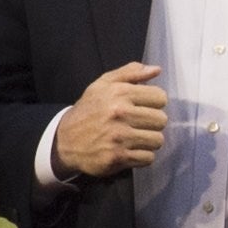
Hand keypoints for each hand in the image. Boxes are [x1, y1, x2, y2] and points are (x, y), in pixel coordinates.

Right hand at [55, 61, 167, 179]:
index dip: (154, 102)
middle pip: (161, 120)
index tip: (144, 107)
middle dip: (153, 122)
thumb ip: (130, 73)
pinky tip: (131, 150)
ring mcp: (119, 137)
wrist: (65, 140)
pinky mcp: (118, 157)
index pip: (160, 98)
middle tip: (139, 124)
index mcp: (119, 93)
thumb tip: (157, 70)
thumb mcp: (103, 84)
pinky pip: (148, 158)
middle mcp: (120, 114)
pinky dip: (142, 155)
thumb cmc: (89, 109)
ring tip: (136, 137)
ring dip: (149, 140)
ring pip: (157, 140)